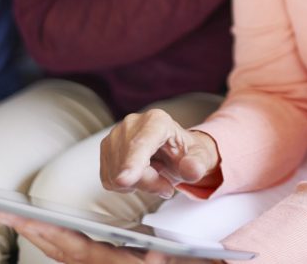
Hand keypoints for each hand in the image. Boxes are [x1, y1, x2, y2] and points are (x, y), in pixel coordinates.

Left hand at [0, 213, 224, 263]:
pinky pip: (76, 253)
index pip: (77, 249)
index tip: (25, 219)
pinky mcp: (109, 263)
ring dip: (42, 235)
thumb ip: (169, 257)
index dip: (50, 233)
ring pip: (66, 254)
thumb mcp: (185, 258)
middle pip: (62, 252)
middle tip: (3, 213)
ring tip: (19, 216)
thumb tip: (157, 254)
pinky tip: (51, 229)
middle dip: (33, 232)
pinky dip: (59, 240)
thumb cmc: (192, 263)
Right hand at [100, 109, 219, 198]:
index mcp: (157, 121)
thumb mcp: (200, 158)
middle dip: (148, 182)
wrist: (174, 153)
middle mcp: (132, 123)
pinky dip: (125, 185)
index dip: (133, 163)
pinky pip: (109, 179)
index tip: (124, 181)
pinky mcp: (106, 149)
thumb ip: (197, 163)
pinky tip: (139, 175)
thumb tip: (191, 169)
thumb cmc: (185, 153)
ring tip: (154, 174)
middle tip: (166, 184)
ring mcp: (115, 135)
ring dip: (137, 184)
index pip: (141, 144)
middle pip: (129, 164)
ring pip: (116, 175)